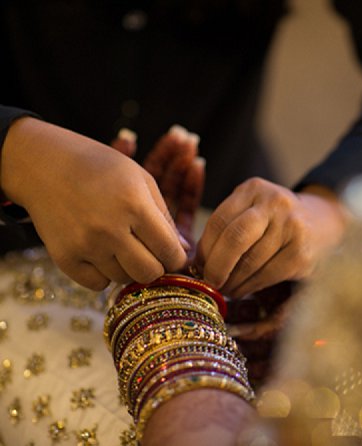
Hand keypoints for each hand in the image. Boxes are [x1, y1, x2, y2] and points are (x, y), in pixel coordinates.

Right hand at [0, 117, 187, 289]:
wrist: (45, 165)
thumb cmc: (101, 168)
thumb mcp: (142, 180)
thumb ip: (165, 218)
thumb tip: (184, 252)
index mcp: (134, 206)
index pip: (170, 252)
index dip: (177, 257)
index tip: (173, 254)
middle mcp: (110, 229)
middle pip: (149, 273)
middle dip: (156, 266)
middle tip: (150, 254)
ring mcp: (85, 246)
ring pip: (124, 279)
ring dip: (129, 268)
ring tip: (121, 244)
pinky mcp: (64, 258)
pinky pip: (97, 284)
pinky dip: (104, 274)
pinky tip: (101, 252)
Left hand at [193, 178, 348, 297]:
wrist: (323, 225)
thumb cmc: (275, 222)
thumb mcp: (252, 211)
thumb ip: (227, 227)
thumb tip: (195, 262)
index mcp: (255, 189)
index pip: (220, 220)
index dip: (204, 248)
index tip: (196, 266)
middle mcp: (275, 203)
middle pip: (234, 238)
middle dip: (216, 266)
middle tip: (208, 282)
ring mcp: (292, 228)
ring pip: (249, 262)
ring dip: (231, 282)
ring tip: (223, 289)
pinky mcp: (301, 253)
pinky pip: (266, 275)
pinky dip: (248, 287)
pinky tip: (241, 290)